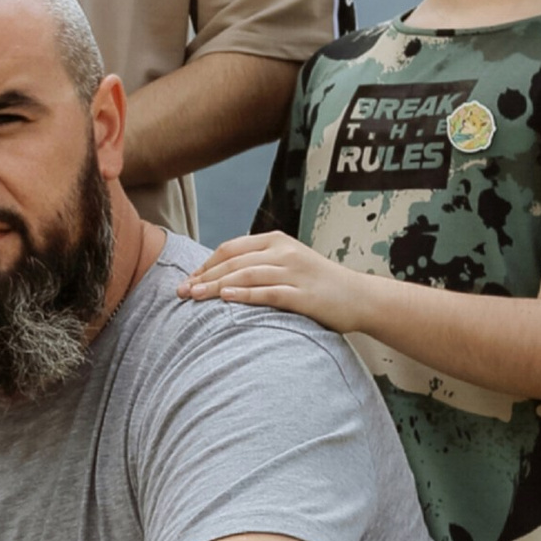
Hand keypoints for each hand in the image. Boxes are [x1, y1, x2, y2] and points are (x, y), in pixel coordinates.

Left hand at [179, 231, 370, 334]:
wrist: (359, 297)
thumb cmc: (319, 284)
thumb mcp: (289, 263)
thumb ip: (260, 263)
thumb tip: (222, 275)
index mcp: (277, 241)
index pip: (230, 249)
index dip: (205, 264)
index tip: (188, 280)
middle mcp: (283, 252)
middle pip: (233, 262)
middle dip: (203, 277)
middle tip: (181, 292)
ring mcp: (294, 272)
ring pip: (246, 275)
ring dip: (216, 286)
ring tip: (194, 296)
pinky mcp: (303, 295)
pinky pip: (268, 293)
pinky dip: (244, 295)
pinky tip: (225, 299)